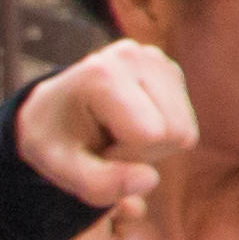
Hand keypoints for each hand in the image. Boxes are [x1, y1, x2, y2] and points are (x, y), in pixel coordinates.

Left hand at [14, 39, 190, 211]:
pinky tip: (131, 124)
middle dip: (140, 153)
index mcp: (102, 73)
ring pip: (184, 132)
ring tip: (116, 133)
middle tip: (105, 142)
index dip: (123, 155)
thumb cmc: (55, 138)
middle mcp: (136, 56)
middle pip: (174, 132)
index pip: (149, 135)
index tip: (92, 146)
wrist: (53, 110)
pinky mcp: (170, 72)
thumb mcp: (60, 168)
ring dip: (152, 146)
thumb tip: (150, 180)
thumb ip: (98, 183)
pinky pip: (185, 126)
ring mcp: (157, 61)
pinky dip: (160, 136)